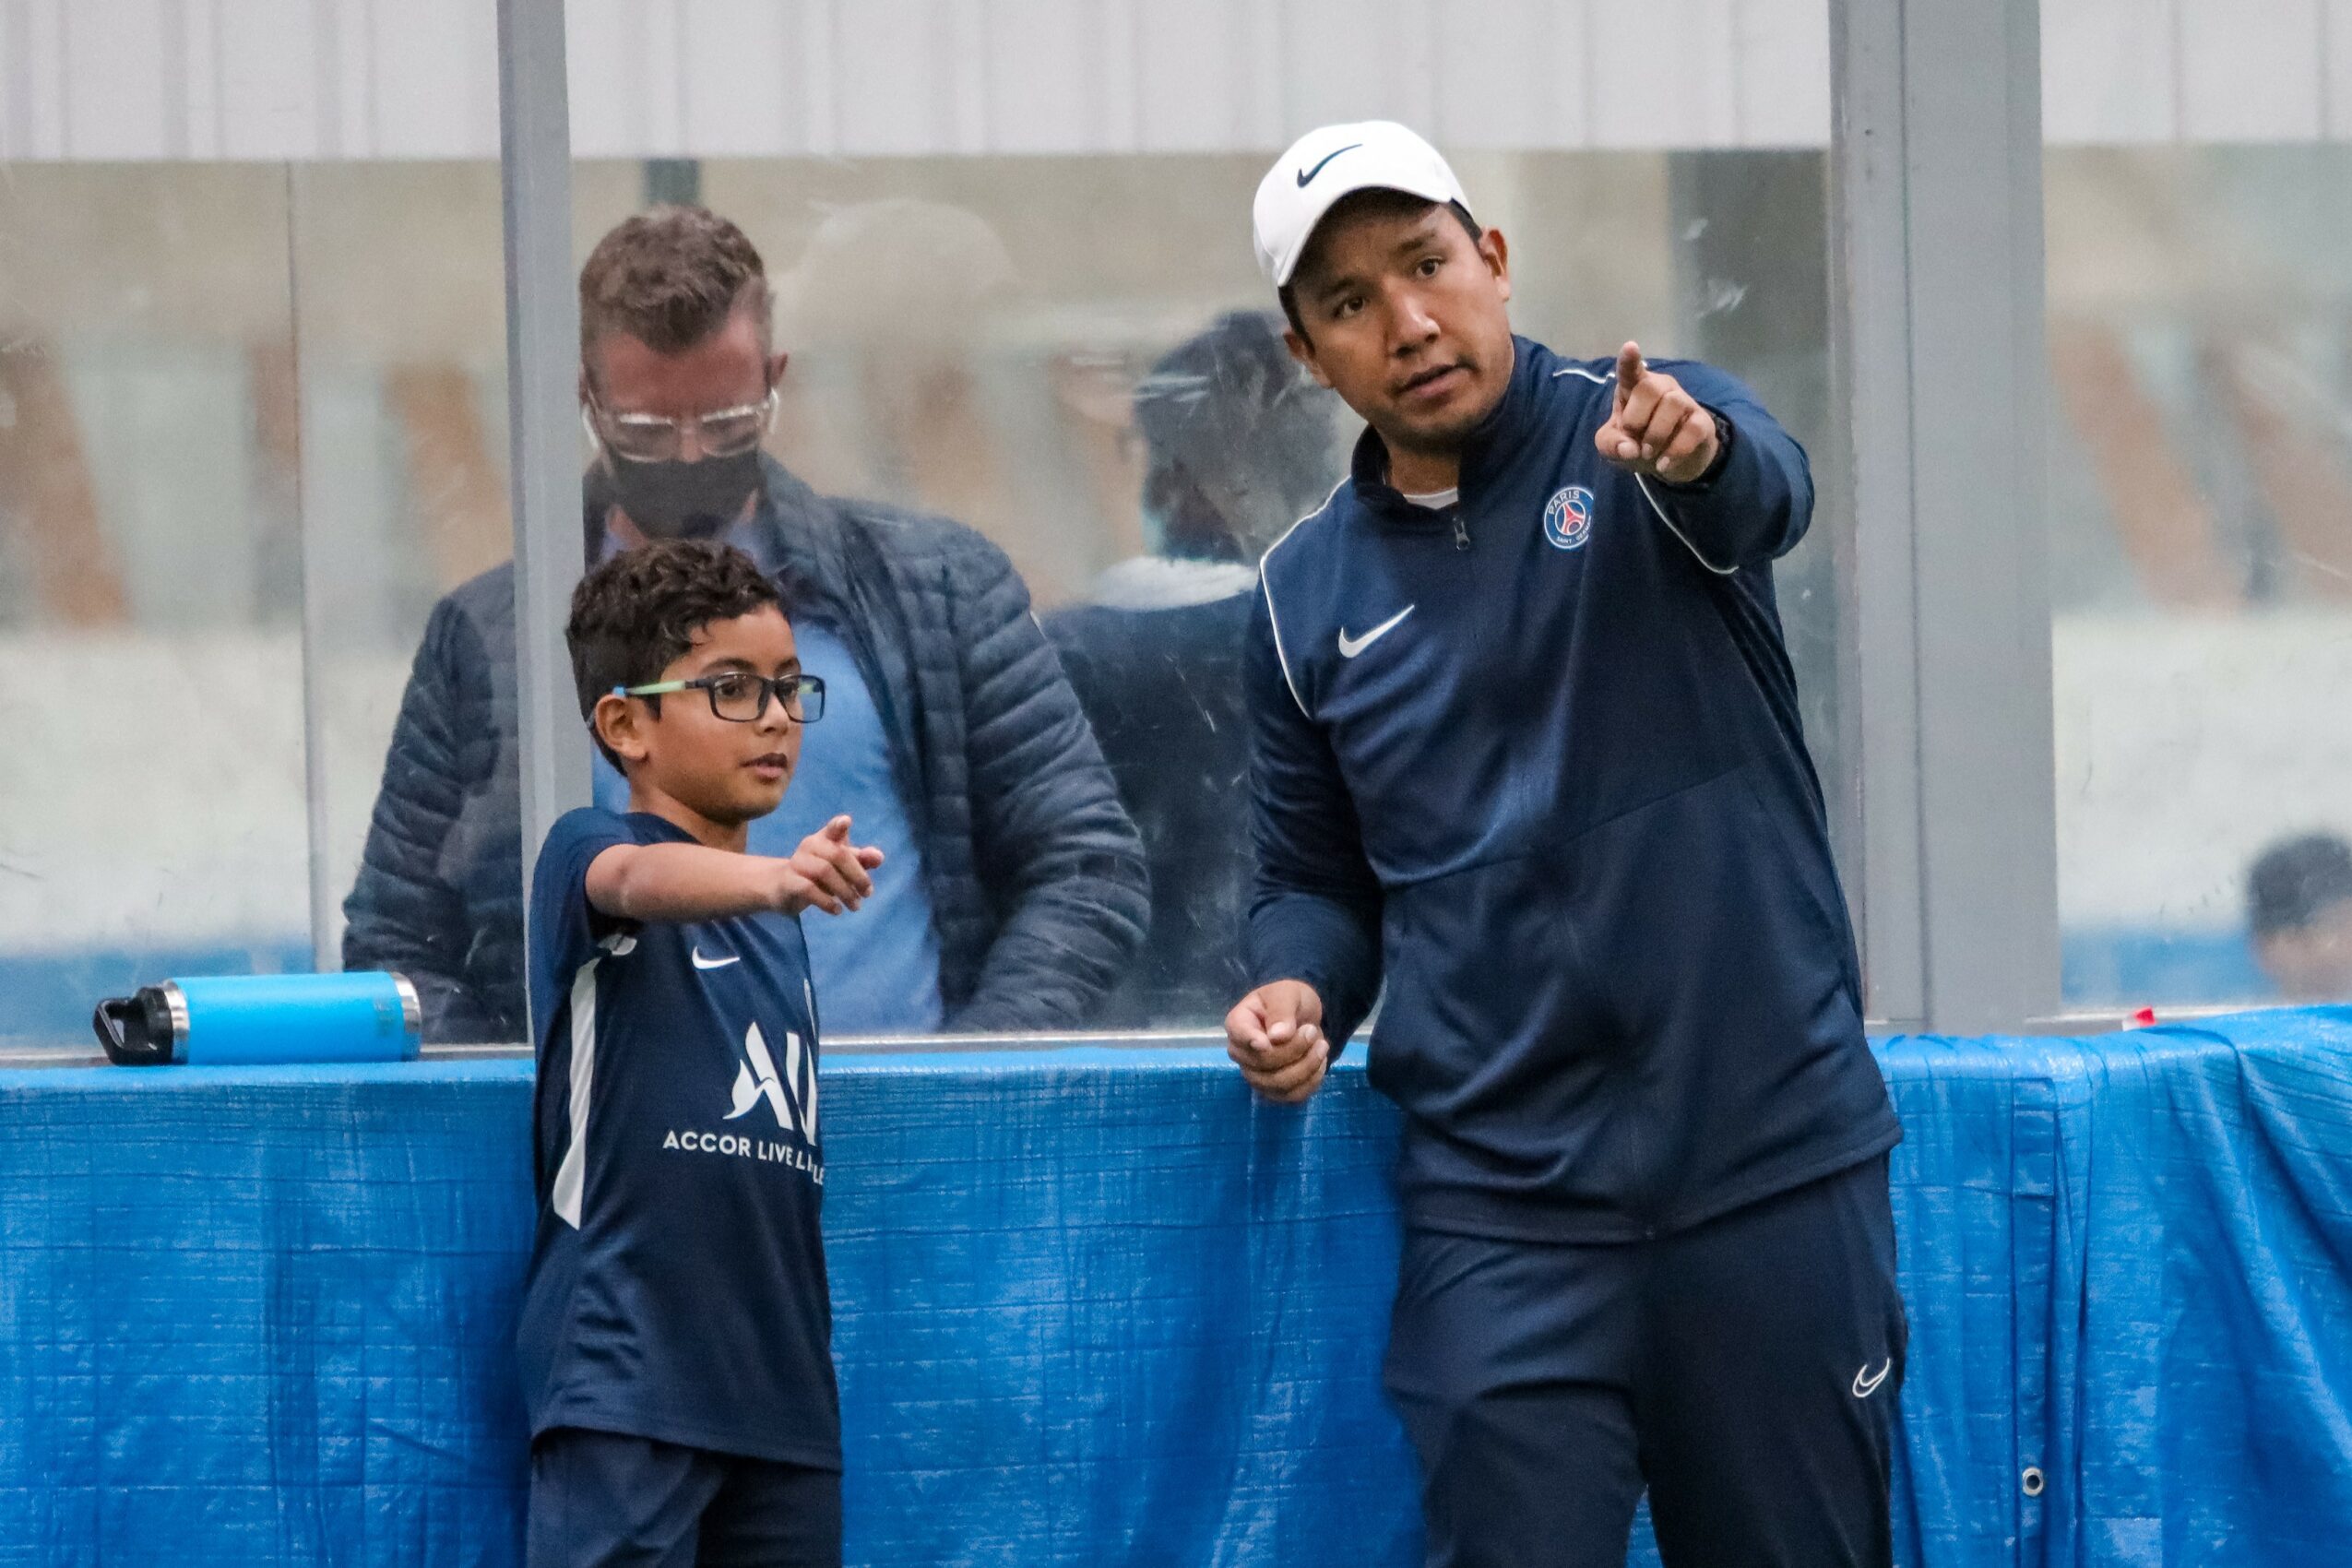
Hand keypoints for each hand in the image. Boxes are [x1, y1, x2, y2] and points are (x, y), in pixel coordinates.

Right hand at [772, 816, 884, 915]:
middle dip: (858, 875)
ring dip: (845, 891)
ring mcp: (797, 863)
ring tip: (855, 906)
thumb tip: (879, 857)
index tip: (846, 822)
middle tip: (868, 893)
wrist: (782, 888)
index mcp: (824, 839)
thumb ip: (860, 860)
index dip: (838, 825)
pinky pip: (808, 889)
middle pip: (838, 854)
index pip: (832, 829)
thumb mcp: (841, 867)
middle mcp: (810, 846)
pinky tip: (837, 910)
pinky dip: (827, 901)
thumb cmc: (817, 874)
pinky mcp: (788, 882)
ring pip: (824, 871)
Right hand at [1224, 980, 1330, 1103]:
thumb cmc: (1290, 1001)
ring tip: (1321, 1044)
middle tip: (1312, 1030)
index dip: (1252, 1040)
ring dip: (1307, 1065)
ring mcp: (1255, 1075)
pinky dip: (1312, 1081)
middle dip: (1295, 1048)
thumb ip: (1281, 1011)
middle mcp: (1241, 1053)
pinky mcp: (1274, 1091)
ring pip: (1279, 1083)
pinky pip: (1292, 1096)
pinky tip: (1320, 1062)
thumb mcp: (1288, 994)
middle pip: (1263, 1063)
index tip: (1270, 1039)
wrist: (1304, 1018)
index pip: (1239, 1035)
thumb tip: (1277, 1036)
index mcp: (1238, 1023)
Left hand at [1593, 342, 1718, 483]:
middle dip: (1636, 417)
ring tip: (1649, 453)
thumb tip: (1629, 448)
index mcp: (1635, 388)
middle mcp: (1662, 388)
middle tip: (1633, 436)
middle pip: (1650, 388)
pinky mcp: (1702, 422)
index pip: (1631, 370)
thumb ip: (1611, 444)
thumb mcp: (1613, 446)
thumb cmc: (1636, 443)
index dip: (1630, 360)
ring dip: (1656, 434)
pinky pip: (1692, 429)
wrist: (1669, 462)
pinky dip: (1676, 450)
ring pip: (1672, 404)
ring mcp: (1683, 402)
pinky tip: (1664, 464)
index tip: (1630, 347)